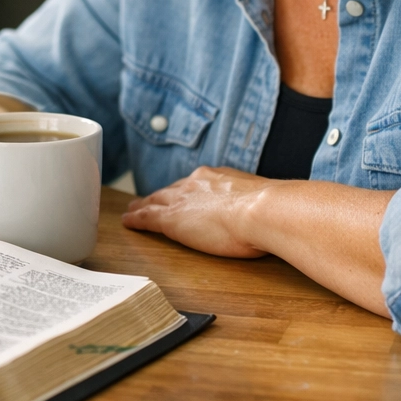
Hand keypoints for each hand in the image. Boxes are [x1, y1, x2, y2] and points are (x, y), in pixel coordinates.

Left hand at [120, 166, 281, 258]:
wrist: (262, 211)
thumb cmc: (271, 211)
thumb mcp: (263, 202)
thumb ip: (258, 205)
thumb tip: (272, 212)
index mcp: (218, 178)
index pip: (195, 185)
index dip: (185, 191)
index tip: (181, 194)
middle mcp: (196, 184)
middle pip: (171, 190)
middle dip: (160, 196)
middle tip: (148, 201)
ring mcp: (182, 200)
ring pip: (155, 201)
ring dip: (143, 206)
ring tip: (133, 210)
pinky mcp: (171, 219)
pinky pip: (147, 217)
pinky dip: (136, 219)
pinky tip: (128, 222)